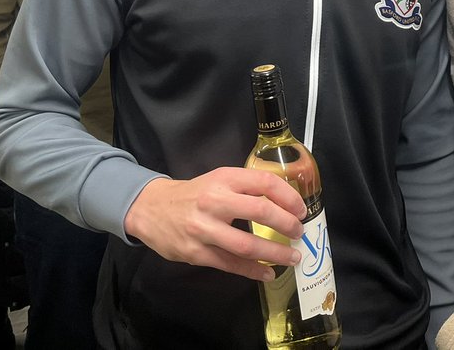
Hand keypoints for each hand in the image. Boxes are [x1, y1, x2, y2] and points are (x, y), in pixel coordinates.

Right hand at [123, 167, 307, 280]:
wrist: (151, 209)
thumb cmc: (195, 194)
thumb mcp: (220, 180)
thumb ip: (247, 188)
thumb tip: (286, 204)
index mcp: (225, 179)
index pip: (265, 184)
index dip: (289, 197)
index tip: (301, 210)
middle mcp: (215, 201)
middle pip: (260, 212)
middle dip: (286, 224)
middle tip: (299, 233)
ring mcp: (204, 229)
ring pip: (247, 245)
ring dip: (275, 253)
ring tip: (292, 258)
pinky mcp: (196, 253)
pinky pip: (231, 264)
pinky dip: (253, 271)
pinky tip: (267, 273)